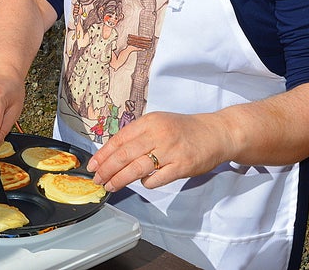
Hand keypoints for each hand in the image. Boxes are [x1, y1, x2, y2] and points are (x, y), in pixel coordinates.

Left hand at [86, 111, 232, 191]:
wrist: (215, 133)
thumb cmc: (183, 130)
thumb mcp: (158, 123)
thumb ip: (138, 136)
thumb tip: (112, 154)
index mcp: (150, 121)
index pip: (119, 139)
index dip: (103, 154)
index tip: (93, 165)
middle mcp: (158, 134)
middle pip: (124, 154)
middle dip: (107, 169)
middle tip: (97, 179)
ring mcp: (170, 151)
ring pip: (136, 168)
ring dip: (120, 179)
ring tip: (110, 186)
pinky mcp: (181, 166)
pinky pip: (156, 179)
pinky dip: (145, 183)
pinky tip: (141, 183)